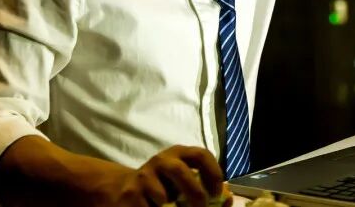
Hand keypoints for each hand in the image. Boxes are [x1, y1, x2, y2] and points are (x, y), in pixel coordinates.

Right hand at [85, 145, 230, 206]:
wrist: (125, 189)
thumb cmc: (164, 186)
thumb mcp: (185, 183)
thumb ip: (207, 190)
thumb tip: (228, 200)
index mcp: (179, 154)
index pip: (201, 154)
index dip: (212, 173)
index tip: (216, 194)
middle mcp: (161, 160)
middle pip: (179, 171)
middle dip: (194, 193)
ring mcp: (143, 175)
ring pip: (161, 195)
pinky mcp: (130, 193)